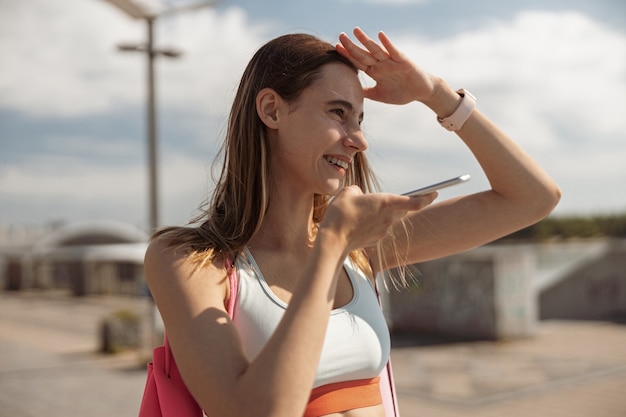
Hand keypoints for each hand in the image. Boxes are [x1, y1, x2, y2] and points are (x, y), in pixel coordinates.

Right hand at [320, 185, 436, 250]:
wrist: (334, 240)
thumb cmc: (340, 214)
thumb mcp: (347, 192)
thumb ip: (358, 191)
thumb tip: (360, 197)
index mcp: (386, 202)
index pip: (415, 202)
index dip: (427, 198)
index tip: (435, 193)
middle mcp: (389, 217)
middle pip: (403, 209)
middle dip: (405, 204)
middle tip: (404, 198)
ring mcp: (383, 230)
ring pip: (390, 218)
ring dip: (384, 213)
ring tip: (364, 210)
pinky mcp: (376, 239)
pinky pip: (380, 227)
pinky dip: (374, 223)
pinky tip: (360, 221)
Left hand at [336, 28, 436, 104]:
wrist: (421, 92)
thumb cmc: (402, 93)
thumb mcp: (380, 95)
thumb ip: (367, 93)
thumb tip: (351, 94)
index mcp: (374, 72)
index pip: (358, 62)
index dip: (347, 55)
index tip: (336, 47)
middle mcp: (381, 64)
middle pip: (363, 54)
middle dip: (352, 46)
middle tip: (341, 35)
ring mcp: (391, 61)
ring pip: (376, 50)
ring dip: (366, 41)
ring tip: (356, 31)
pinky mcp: (403, 61)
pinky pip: (394, 51)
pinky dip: (387, 43)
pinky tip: (380, 35)